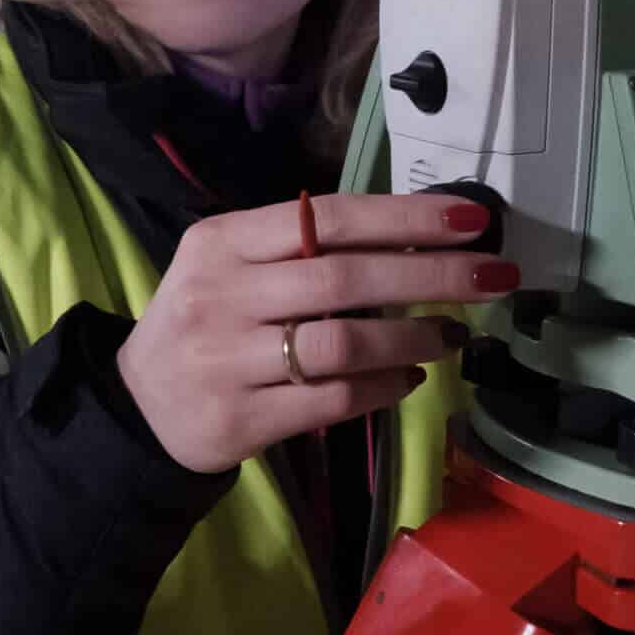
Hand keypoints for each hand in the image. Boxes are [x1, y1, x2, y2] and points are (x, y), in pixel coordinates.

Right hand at [114, 194, 519, 474]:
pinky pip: (333, 400)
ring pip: (343, 343)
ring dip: (413, 336)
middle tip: (495, 276)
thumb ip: (300, 250)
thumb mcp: (230, 268)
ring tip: (452, 335)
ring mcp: (228, 360)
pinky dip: (383, 388)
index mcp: (221, 242)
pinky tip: (409, 379)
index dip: (405, 217)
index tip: (471, 218)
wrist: (139, 406)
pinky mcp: (242, 417)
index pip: (326, 218)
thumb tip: (414, 238)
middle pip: (344, 278)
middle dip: (431, 274)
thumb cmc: (205, 323)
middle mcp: (221, 295)